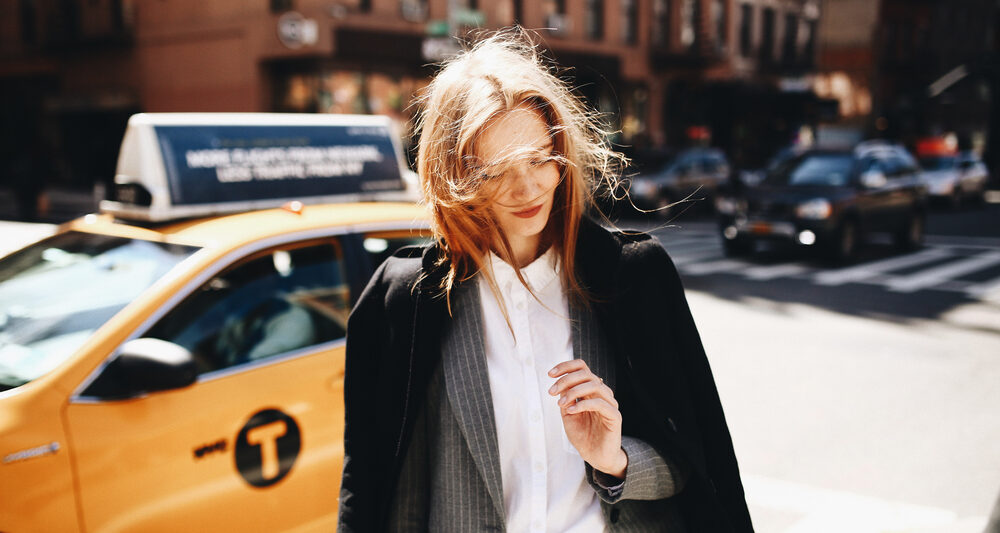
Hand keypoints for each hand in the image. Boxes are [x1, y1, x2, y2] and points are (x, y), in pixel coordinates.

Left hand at [548, 359, 626, 478]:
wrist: (595, 457)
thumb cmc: (583, 436)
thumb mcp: (568, 414)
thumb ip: (565, 399)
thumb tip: (560, 383)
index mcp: (591, 390)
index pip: (582, 368)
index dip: (566, 367)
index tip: (550, 374)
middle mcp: (602, 393)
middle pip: (586, 374)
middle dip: (566, 380)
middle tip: (551, 392)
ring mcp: (610, 403)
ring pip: (594, 385)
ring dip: (573, 391)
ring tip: (560, 403)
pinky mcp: (615, 416)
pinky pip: (601, 403)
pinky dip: (583, 404)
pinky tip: (571, 410)